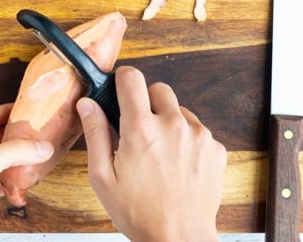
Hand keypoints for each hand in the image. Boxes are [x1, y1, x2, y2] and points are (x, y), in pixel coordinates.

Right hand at [76, 66, 225, 241]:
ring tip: (160, 154)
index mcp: (141, 129)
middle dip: (146, 102)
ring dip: (168, 122)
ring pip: (179, 110)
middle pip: (158, 89)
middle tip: (139, 130)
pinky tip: (178, 165)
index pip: (131, 78)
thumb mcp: (103, 176)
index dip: (122, 79)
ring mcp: (198, 135)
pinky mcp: (215, 148)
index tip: (120, 88)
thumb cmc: (139, 213)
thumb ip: (95, 133)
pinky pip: (198, 130)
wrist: (179, 239)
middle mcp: (173, 125)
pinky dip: (187, 140)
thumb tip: (88, 104)